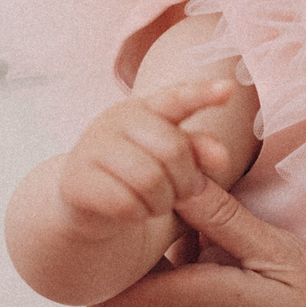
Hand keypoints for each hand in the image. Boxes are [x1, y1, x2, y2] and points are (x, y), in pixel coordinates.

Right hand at [55, 80, 233, 239]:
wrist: (86, 209)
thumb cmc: (138, 180)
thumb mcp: (172, 164)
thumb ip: (197, 153)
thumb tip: (221, 157)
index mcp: (144, 109)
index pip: (177, 98)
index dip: (202, 94)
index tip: (228, 90)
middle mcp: (116, 120)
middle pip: (174, 150)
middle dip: (186, 181)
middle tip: (180, 194)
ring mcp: (92, 147)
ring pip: (151, 180)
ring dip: (161, 203)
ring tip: (155, 205)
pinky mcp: (76, 180)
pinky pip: (126, 204)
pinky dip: (137, 215)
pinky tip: (132, 213)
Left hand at [92, 183, 305, 306]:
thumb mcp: (286, 254)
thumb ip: (222, 219)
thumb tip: (175, 177)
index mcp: (200, 305)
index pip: (112, 292)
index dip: (115, 257)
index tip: (143, 224)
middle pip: (148, 289)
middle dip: (169, 253)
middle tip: (217, 222)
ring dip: (196, 279)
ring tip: (250, 260)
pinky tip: (263, 300)